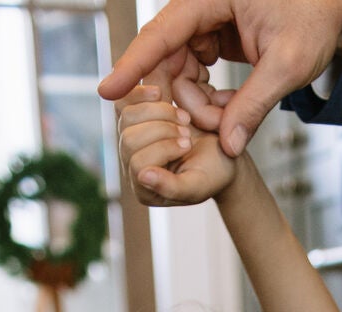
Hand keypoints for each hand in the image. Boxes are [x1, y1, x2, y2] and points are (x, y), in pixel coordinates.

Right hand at [98, 0, 341, 159]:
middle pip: (167, 55)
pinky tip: (228, 110)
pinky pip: (196, 70)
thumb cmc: (314, 21)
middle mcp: (201, 4)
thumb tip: (226, 146)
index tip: (108, 91)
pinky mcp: (214, 36)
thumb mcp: (288, 65)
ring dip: (196, 101)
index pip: (162, 32)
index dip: (134, 64)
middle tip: (204, 129)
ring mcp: (206, 20)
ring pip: (180, 68)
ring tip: (227, 119)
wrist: (332, 7)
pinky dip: (207, 96)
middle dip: (181, 98)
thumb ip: (254, 104)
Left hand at [118, 78, 236, 205]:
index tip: (188, 145)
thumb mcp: (198, 185)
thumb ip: (172, 188)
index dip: (165, 149)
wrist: (218, 147)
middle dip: (162, 130)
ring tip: (182, 116)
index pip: (139, 165)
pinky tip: (160, 94)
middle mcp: (131, 165)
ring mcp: (128, 138)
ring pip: (127, 117)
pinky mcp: (131, 115)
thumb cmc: (212, 171)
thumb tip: (142, 176)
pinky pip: (124, 99)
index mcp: (145, 189)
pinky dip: (142, 92)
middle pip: (129, 140)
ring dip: (158, 111)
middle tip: (187, 130)